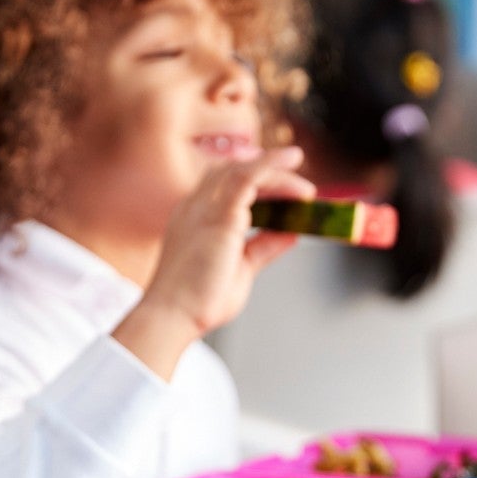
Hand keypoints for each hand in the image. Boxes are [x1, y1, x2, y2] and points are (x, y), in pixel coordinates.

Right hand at [112, 147, 313, 378]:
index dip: (255, 181)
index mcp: (195, 218)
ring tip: (303, 179)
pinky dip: (271, 166)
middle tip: (301, 190)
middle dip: (268, 173)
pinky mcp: (219, 214)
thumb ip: (264, 248)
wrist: (173, 315)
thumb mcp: (242, 269)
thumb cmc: (197, 301)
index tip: (283, 191)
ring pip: (242, 170)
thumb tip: (290, 234)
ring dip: (275, 169)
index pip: (225, 186)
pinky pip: (247, 177)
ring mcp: (204, 207)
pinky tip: (292, 162)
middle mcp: (196, 207)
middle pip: (234, 172)